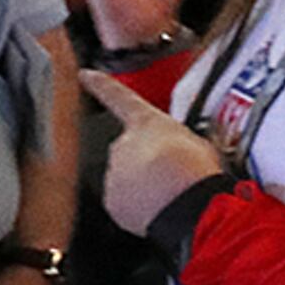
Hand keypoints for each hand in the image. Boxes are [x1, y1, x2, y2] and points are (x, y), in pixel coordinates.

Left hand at [81, 69, 226, 233]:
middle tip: (172, 172)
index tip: (86, 76)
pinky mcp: (113, 202)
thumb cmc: (195, 170)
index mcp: (144, 122)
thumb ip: (179, 140)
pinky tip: (162, 208)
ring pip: (127, 178)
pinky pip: (125, 203)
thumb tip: (186, 150)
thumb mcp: (198, 141)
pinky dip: (140, 207)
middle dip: (146, 159)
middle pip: (129, 149)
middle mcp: (122, 145)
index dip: (101, 85)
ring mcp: (114, 174)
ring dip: (145, 184)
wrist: (185, 202)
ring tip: (171, 192)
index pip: (117, 96)